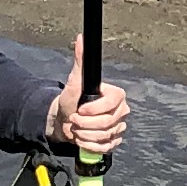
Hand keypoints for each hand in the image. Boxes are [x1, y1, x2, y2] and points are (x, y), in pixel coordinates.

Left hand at [45, 40, 131, 158]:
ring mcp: (119, 127)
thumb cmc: (71, 100)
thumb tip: (80, 38)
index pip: (113, 103)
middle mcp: (122, 111)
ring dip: (85, 135)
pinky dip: (90, 146)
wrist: (64, 120)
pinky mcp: (114, 141)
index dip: (95, 109)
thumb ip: (79, 60)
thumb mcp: (74, 81)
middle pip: (108, 122)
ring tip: (77, 128)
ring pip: (106, 135)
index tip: (81, 109)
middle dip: (86, 124)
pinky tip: (82, 139)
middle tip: (74, 119)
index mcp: (116, 95)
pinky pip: (106, 147)